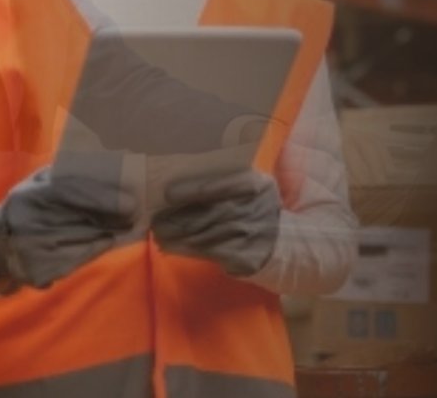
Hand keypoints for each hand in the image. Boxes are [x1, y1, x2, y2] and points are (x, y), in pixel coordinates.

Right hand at [0, 165, 137, 291]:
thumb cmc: (28, 207)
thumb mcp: (38, 184)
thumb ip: (66, 174)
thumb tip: (107, 165)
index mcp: (28, 196)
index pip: (70, 192)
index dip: (103, 197)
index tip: (131, 202)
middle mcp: (27, 223)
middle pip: (82, 220)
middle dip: (114, 218)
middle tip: (136, 215)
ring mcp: (31, 251)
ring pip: (85, 242)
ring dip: (110, 234)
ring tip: (128, 227)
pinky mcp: (37, 272)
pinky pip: (78, 260)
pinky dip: (96, 249)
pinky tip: (107, 241)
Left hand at [150, 168, 281, 277]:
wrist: (281, 239)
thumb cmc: (256, 206)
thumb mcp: (252, 185)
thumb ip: (228, 179)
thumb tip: (180, 182)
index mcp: (255, 185)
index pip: (218, 187)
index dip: (191, 190)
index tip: (168, 193)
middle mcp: (253, 210)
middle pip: (206, 214)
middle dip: (176, 218)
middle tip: (154, 220)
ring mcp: (249, 236)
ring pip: (202, 235)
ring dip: (175, 236)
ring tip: (158, 234)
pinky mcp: (243, 258)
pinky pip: (206, 253)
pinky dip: (184, 250)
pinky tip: (170, 247)